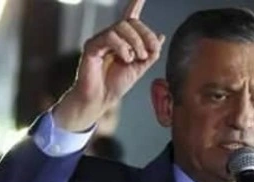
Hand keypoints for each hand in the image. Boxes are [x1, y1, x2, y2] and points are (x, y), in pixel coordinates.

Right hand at [53, 0, 164, 131]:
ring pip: (121, 27)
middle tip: (149, 52)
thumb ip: (150, 53)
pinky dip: (122, 47)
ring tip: (136, 58)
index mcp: (122, 41)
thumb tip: (161, 36)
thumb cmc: (115, 85)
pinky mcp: (92, 46)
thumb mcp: (140, 69)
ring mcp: (100, 40)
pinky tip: (125, 59)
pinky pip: (110, 37)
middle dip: (145, 35)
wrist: (101, 100)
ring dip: (135, 42)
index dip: (135, 4)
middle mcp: (111, 37)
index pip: (130, 18)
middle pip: (130, 22)